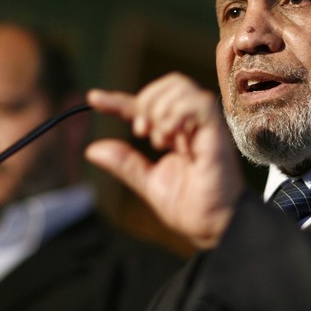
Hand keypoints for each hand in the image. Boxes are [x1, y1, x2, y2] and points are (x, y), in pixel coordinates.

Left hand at [85, 72, 244, 248]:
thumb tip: (92, 149)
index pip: (146, 106)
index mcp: (177, 134)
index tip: (93, 99)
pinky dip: (178, 113)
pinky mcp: (218, 130)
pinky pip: (198, 102)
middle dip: (146, 102)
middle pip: (167, 84)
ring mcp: (206, 125)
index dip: (118, 100)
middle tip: (141, 133)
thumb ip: (125, 163)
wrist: (215, 225)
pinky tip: (171, 136)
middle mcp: (192, 124)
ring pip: (180, 87)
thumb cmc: (192, 207)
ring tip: (160, 139)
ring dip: (160, 108)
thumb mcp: (148, 182)